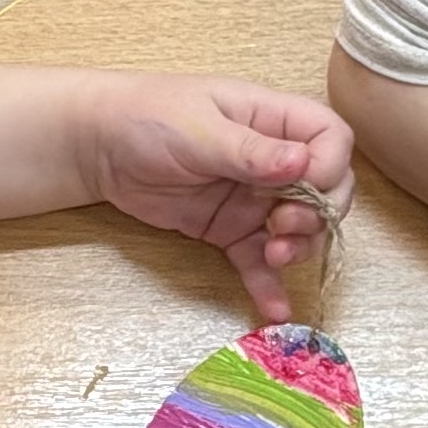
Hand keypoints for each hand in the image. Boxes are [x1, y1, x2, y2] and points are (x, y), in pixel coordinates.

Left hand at [80, 73, 355, 323]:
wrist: (97, 146)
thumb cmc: (147, 118)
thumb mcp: (198, 129)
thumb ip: (250, 151)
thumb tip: (302, 164)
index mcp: (272, 119)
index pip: (330, 139)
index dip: (330, 166)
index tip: (305, 185)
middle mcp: (273, 159)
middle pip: (327, 189)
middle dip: (317, 214)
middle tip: (284, 227)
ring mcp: (253, 197)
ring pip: (299, 229)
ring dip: (298, 248)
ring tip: (274, 256)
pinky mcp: (229, 230)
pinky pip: (257, 259)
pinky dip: (268, 284)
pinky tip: (274, 309)